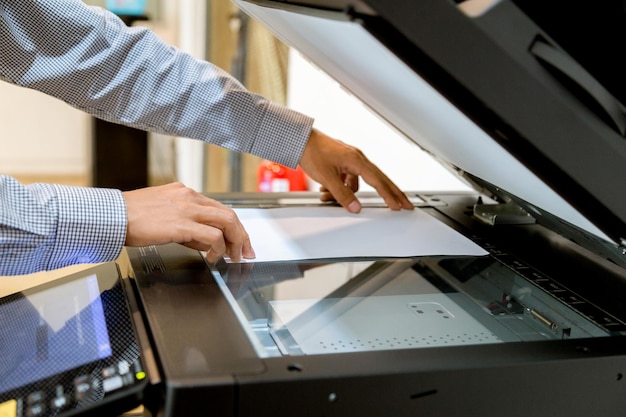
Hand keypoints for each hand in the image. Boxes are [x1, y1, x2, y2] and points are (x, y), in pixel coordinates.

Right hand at [122, 182, 254, 262]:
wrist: (113, 216)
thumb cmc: (131, 218)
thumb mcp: (163, 214)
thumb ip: (187, 225)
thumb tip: (205, 242)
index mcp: (185, 193)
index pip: (219, 208)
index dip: (233, 226)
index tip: (239, 241)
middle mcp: (189, 197)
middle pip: (228, 214)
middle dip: (242, 235)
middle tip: (245, 252)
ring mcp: (187, 209)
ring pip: (226, 221)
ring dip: (235, 241)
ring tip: (233, 257)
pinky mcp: (182, 224)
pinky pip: (212, 236)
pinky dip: (219, 248)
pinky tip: (214, 257)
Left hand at [299, 129, 413, 212]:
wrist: (299, 140)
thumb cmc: (312, 152)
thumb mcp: (327, 177)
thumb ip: (342, 194)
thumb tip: (355, 208)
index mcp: (357, 160)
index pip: (378, 181)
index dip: (389, 195)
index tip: (398, 205)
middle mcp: (357, 158)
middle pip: (379, 179)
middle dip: (389, 194)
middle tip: (404, 204)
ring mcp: (350, 159)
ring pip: (357, 181)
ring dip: (346, 192)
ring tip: (329, 197)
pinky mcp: (342, 161)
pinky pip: (347, 178)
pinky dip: (339, 186)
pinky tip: (326, 190)